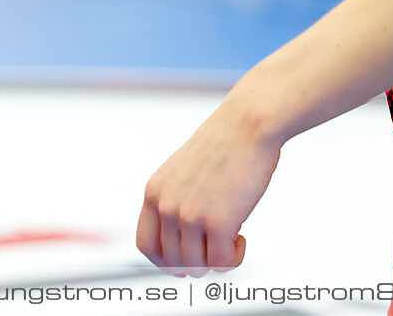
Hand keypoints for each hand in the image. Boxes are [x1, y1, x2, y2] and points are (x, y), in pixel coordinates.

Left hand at [135, 105, 280, 274]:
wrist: (246, 125)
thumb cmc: (222, 147)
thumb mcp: (181, 173)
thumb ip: (175, 201)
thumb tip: (184, 243)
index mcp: (153, 192)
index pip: (146, 246)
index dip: (165, 262)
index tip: (183, 264)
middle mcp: (166, 206)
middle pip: (173, 262)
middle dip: (198, 262)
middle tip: (218, 247)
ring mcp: (189, 216)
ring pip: (197, 267)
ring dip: (217, 260)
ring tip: (232, 237)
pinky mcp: (217, 222)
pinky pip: (221, 263)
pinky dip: (233, 258)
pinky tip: (241, 238)